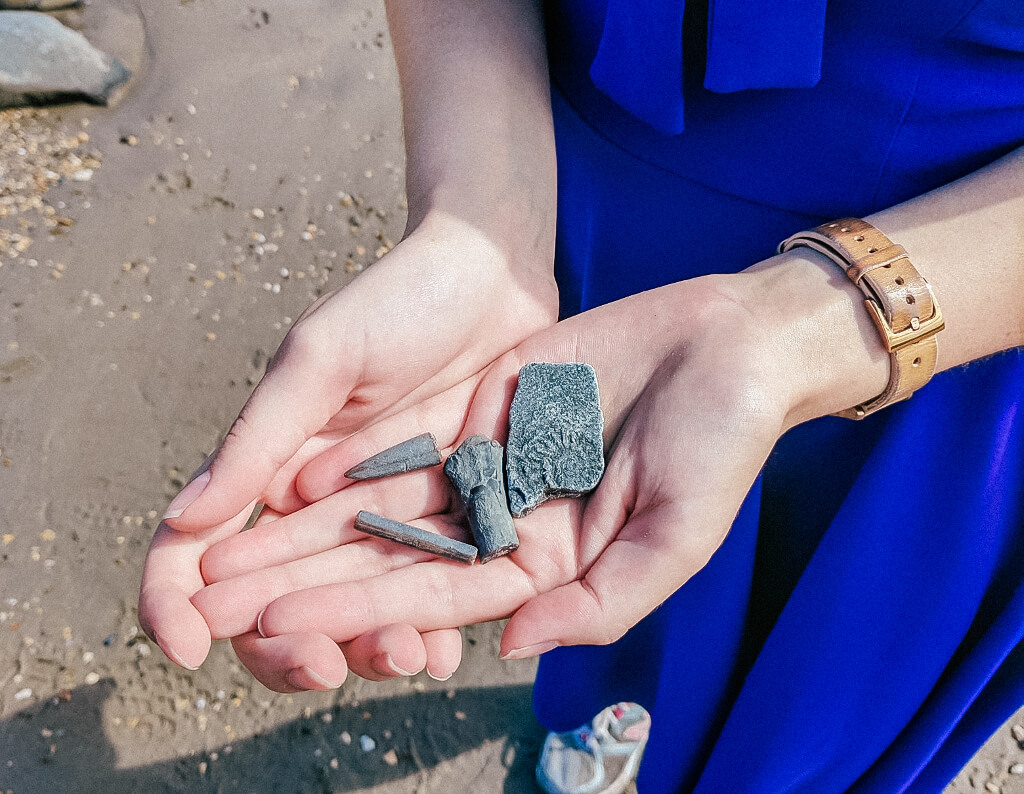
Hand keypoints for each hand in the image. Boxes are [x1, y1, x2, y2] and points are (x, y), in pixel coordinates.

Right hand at [139, 210, 557, 671]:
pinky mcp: (449, 518)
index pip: (196, 546)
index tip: (188, 645)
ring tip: (402, 658)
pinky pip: (425, 588)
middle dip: (285, 644)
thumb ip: (260, 436)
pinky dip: (425, 625)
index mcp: (270, 464)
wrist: (494, 276)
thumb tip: (186, 521)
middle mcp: (318, 504)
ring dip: (364, 646)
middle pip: (274, 599)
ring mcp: (383, 516)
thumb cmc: (400, 298)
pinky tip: (442, 649)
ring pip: (350, 608)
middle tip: (320, 662)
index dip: (175, 600)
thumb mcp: (323, 358)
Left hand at [191, 252, 889, 685]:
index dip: (357, 614)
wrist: (731, 345)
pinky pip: (411, 438)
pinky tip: (289, 480)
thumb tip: (511, 645)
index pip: (437, 600)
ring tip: (230, 550)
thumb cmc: (722, 444)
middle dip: (308, 581)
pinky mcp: (489, 411)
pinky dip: (353, 461)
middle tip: (219, 602)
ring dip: (310, 528)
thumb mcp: (676, 537)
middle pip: (394, 558)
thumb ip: (599, 602)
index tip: (279, 630)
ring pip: (387, 502)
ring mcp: (496, 465)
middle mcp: (511, 522)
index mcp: (549, 566)